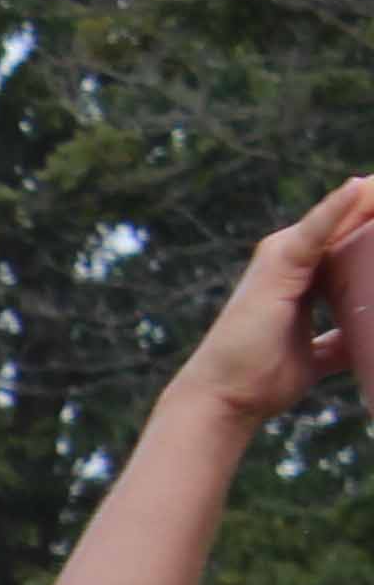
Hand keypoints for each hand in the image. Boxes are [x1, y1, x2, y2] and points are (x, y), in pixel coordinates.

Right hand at [165, 175, 373, 429]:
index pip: (356, 237)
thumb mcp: (316, 355)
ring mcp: (284, 256)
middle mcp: (295, 256)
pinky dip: (338, 207)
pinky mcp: (279, 263)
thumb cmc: (262, 379)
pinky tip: (360, 187)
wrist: (226, 396)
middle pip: (354, 222)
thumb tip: (363, 345)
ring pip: (343, 219)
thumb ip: (337, 342)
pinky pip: (316, 230)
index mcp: (306, 273)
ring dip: (371, 202)